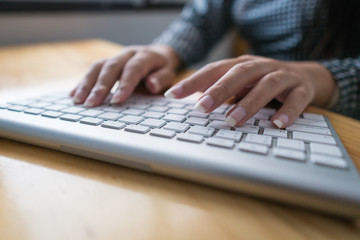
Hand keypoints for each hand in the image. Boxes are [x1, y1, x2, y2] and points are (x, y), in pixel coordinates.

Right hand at [70, 45, 179, 106]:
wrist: (158, 53)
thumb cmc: (163, 67)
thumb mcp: (169, 72)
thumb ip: (162, 78)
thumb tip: (151, 85)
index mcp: (144, 56)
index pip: (132, 69)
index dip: (124, 85)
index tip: (117, 101)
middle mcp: (127, 54)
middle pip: (110, 68)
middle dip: (100, 87)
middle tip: (91, 104)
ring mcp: (115, 57)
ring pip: (98, 67)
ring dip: (86, 84)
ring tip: (78, 100)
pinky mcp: (107, 62)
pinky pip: (92, 70)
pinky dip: (83, 82)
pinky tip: (74, 95)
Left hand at [165, 55, 334, 127]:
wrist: (305, 76)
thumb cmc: (263, 81)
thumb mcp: (241, 83)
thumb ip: (220, 89)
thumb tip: (194, 100)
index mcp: (242, 65)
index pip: (214, 70)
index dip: (193, 81)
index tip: (173, 94)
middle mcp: (261, 67)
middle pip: (239, 74)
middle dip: (219, 90)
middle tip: (202, 108)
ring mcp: (283, 76)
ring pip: (267, 85)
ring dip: (249, 103)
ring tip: (232, 120)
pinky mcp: (302, 89)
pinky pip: (296, 99)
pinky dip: (287, 111)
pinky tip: (276, 124)